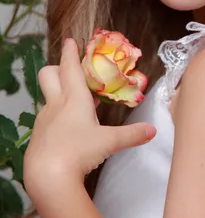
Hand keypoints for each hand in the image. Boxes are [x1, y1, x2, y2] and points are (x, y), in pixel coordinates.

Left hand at [23, 38, 155, 199]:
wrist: (48, 176)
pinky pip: (48, 118)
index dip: (70, 52)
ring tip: (78, 104)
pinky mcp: (39, 135)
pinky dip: (58, 116)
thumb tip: (152, 131)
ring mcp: (45, 119)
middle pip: (49, 75)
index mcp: (74, 98)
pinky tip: (69, 130)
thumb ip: (132, 134)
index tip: (70, 41)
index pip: (70, 67)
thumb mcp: (110, 142)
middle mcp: (57, 104)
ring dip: (61, 94)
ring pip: (49, 97)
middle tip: (70, 71)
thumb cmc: (79, 152)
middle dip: (58, 68)